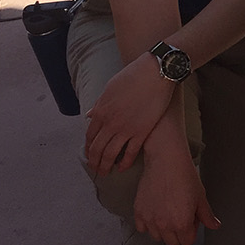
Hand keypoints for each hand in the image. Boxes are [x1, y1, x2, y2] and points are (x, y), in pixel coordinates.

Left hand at [85, 52, 172, 174]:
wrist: (155, 72)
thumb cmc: (133, 76)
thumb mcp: (110, 88)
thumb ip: (99, 104)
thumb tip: (89, 115)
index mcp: (101, 111)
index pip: (89, 136)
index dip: (88, 148)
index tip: (89, 155)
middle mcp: (110, 123)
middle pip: (97, 149)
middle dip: (94, 162)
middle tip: (95, 169)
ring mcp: (126, 128)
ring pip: (111, 154)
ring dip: (106, 166)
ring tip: (106, 172)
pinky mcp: (142, 131)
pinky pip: (130, 152)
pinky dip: (124, 163)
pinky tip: (122, 167)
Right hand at [132, 135, 219, 244]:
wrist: (166, 160)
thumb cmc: (184, 175)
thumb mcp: (200, 196)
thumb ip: (207, 215)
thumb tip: (214, 225)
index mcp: (182, 223)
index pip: (187, 242)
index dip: (192, 231)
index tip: (191, 220)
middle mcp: (164, 225)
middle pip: (172, 242)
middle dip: (178, 232)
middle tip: (180, 215)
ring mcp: (150, 219)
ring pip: (157, 237)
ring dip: (163, 229)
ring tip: (168, 211)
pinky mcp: (139, 212)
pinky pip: (142, 228)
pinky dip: (148, 223)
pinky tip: (156, 211)